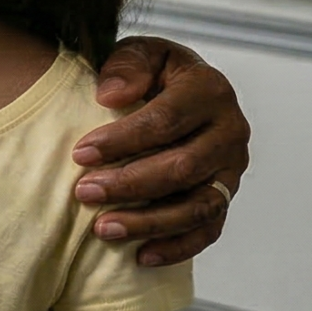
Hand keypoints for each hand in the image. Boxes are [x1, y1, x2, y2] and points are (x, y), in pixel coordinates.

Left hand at [75, 36, 250, 266]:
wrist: (178, 91)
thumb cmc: (151, 73)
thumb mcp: (139, 53)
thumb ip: (127, 65)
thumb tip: (111, 97)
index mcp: (210, 90)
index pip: (166, 120)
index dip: (122, 140)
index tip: (79, 153)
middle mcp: (230, 131)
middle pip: (182, 167)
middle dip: (129, 184)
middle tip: (83, 192)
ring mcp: (232, 169)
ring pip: (198, 206)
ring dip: (149, 222)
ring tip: (102, 229)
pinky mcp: (227, 196)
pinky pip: (210, 231)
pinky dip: (178, 247)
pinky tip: (141, 257)